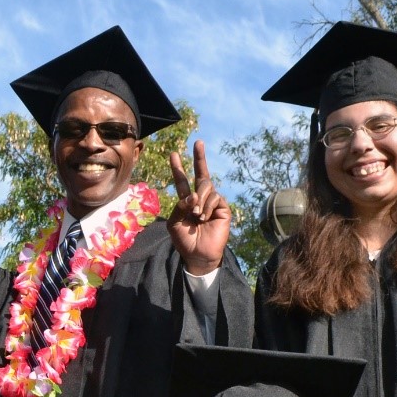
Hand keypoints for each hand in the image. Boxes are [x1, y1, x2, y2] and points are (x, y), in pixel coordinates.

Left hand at [166, 140, 232, 276]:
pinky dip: (207, 206)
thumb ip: (179, 207)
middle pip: (201, 174)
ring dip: (199, 199)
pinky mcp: (223, 209)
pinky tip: (204, 218)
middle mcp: (201, 199)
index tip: (173, 154)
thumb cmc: (184, 240)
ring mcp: (213, 203)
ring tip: (196, 215)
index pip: (182, 181)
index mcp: (186, 201)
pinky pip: (215, 198)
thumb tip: (193, 196)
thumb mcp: (174, 223)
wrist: (198, 255)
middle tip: (198, 141)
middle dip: (199, 157)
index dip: (178, 168)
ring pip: (207, 187)